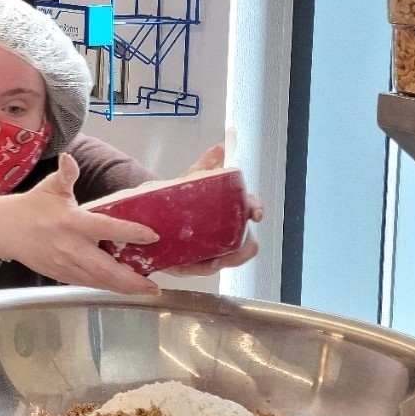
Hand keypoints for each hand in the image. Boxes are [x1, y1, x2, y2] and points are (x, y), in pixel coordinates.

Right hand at [11, 153, 161, 294]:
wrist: (6, 231)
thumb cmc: (33, 206)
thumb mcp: (51, 187)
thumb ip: (66, 175)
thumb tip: (69, 158)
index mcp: (72, 222)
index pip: (106, 228)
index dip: (130, 232)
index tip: (152, 235)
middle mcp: (71, 247)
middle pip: (105, 268)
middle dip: (130, 279)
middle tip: (153, 285)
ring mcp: (65, 265)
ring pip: (98, 281)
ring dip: (122, 288)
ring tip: (145, 289)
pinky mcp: (61, 276)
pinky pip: (87, 284)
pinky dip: (106, 287)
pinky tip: (122, 288)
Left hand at [162, 143, 262, 276]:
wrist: (157, 213)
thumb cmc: (183, 197)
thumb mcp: (194, 178)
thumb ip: (208, 163)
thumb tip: (222, 147)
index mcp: (232, 210)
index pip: (252, 208)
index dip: (257, 209)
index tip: (255, 213)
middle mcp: (228, 233)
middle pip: (247, 246)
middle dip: (243, 250)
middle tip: (233, 249)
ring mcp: (213, 251)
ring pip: (226, 261)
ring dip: (222, 262)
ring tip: (212, 261)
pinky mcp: (193, 263)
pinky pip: (198, 269)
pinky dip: (193, 267)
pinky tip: (186, 265)